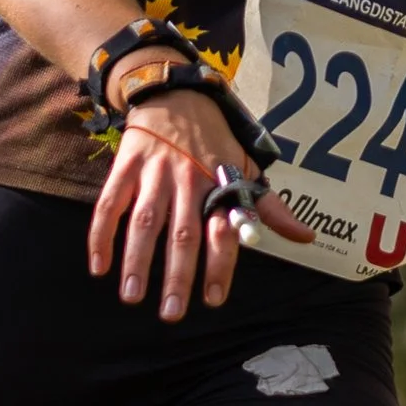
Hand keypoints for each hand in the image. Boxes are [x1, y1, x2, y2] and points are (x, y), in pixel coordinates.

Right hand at [88, 89, 315, 319]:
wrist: (176, 92)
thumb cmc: (215, 138)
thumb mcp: (247, 166)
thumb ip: (270, 207)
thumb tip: (306, 237)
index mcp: (220, 184)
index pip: (222, 230)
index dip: (219, 265)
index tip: (213, 300)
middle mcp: (188, 180)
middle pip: (182, 233)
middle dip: (177, 275)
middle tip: (171, 313)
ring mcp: (154, 173)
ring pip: (145, 222)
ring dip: (137, 260)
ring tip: (132, 296)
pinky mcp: (126, 166)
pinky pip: (110, 203)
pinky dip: (102, 234)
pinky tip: (99, 265)